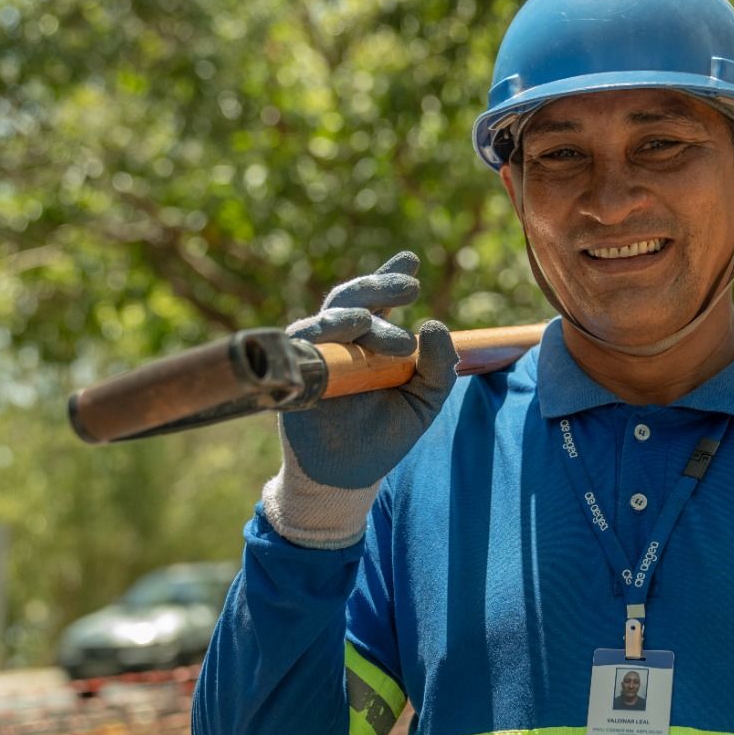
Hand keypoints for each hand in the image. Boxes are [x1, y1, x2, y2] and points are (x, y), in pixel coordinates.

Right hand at [262, 252, 458, 545]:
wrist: (349, 474)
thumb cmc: (386, 433)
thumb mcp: (424, 400)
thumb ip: (438, 366)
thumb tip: (436, 324)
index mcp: (371, 341)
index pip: (377, 300)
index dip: (389, 275)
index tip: (411, 260)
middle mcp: (341, 342)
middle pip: (352, 301)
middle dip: (378, 288)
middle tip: (410, 288)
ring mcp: (315, 357)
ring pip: (326, 321)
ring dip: (349, 318)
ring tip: (375, 326)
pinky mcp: (295, 378)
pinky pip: (297, 350)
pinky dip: (313, 340)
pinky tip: (331, 337)